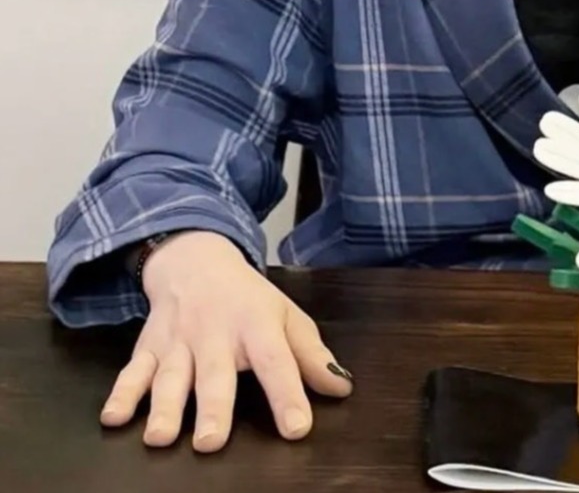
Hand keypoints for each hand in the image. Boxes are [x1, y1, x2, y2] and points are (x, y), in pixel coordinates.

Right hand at [99, 231, 352, 452]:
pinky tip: (113, 418)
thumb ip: (311, 355)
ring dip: (164, 406)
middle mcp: (216, 333)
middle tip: (212, 443)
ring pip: (171, 376)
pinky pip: (132, 371)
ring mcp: (179, 341)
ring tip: (161, 438)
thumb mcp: (286, 316)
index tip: (297, 427)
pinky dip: (121, 393)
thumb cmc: (248, 298)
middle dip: (213, 407)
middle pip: (215, 373)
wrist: (197, 259)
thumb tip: (341, 389)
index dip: (288, 394)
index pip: (277, 361)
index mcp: (257, 324)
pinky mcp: (149, 347)